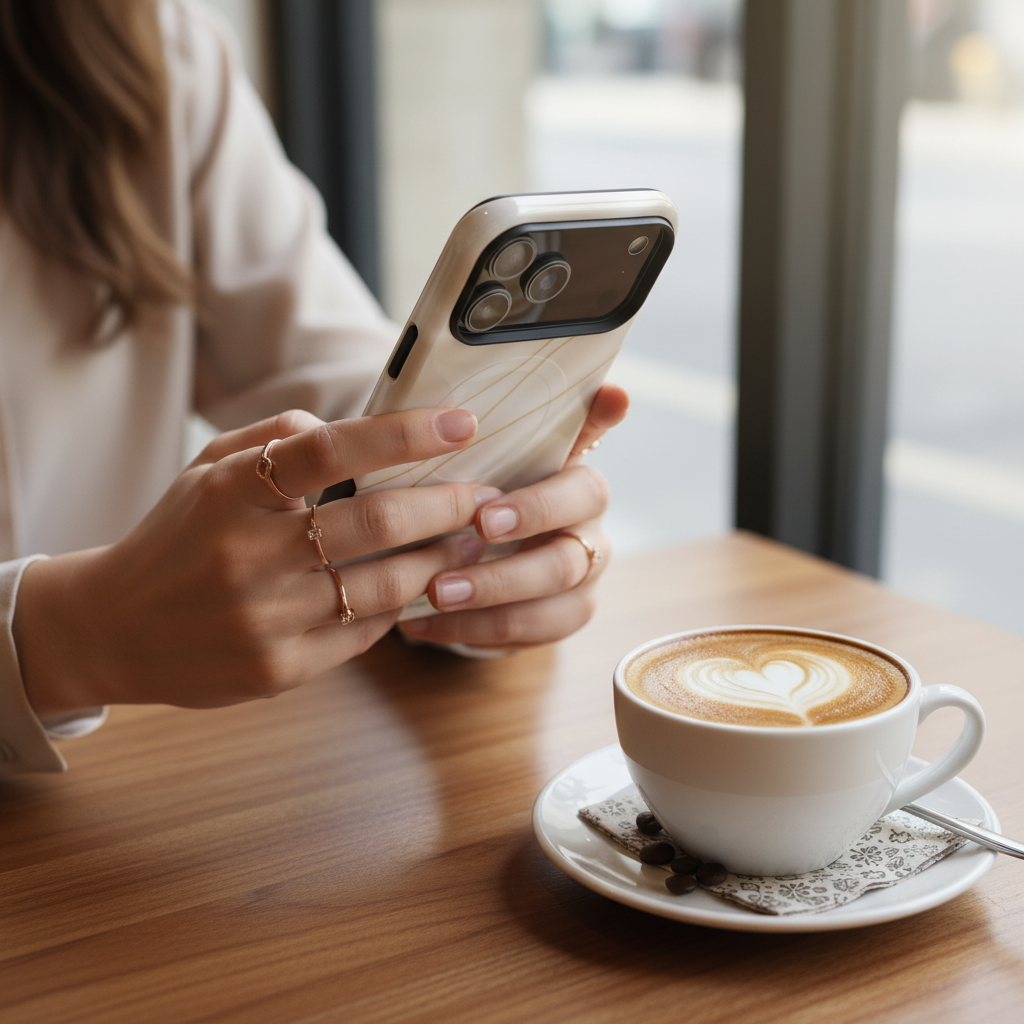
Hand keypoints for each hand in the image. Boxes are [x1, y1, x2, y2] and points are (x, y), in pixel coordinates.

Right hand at [14, 407, 499, 716]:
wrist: (114, 628)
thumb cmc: (178, 536)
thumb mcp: (208, 470)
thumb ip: (277, 440)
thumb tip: (351, 430)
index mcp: (228, 493)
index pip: (329, 450)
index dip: (404, 433)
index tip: (462, 422)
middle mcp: (246, 556)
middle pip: (375, 522)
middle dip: (448, 504)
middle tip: (485, 495)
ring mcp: (263, 619)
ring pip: (384, 585)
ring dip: (441, 559)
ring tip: (470, 540)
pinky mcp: (277, 669)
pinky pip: (364, 632)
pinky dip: (401, 605)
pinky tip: (422, 585)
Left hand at [399, 383, 628, 648]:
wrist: (497, 522)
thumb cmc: (506, 473)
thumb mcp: (523, 441)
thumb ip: (566, 419)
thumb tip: (616, 392)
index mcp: (585, 490)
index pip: (580, 496)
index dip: (536, 509)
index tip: (484, 519)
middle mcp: (591, 541)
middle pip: (564, 566)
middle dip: (503, 576)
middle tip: (444, 580)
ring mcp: (577, 589)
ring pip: (549, 613)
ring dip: (485, 612)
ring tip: (430, 603)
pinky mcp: (552, 625)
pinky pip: (520, 640)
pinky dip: (467, 634)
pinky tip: (417, 625)